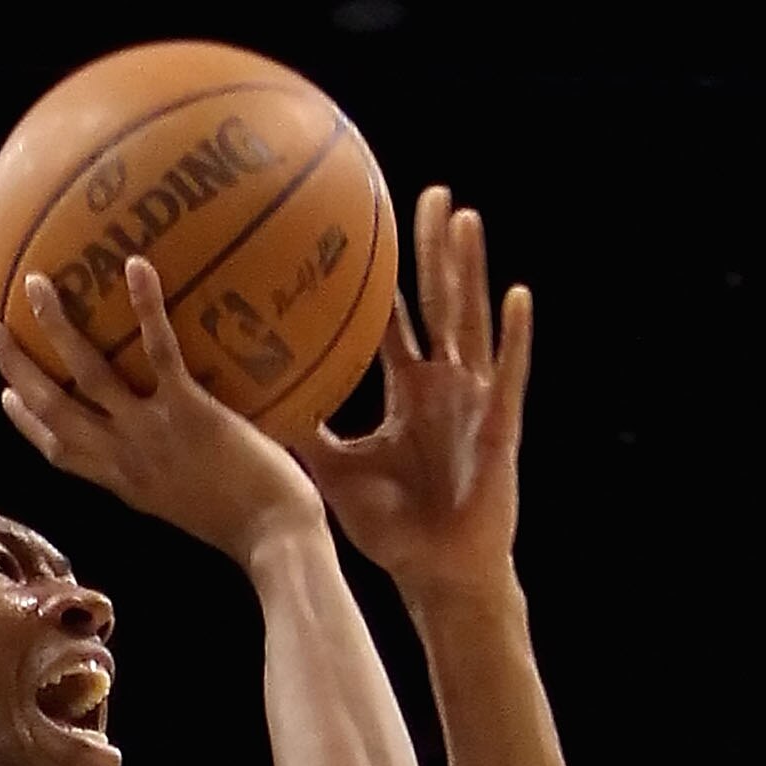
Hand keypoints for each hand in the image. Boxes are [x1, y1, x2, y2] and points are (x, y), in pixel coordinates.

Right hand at [0, 255, 325, 571]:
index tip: (6, 394)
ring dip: (56, 327)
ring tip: (36, 283)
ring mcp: (150, 434)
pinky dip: (145, 308)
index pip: (59, 451)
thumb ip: (175, 475)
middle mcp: (124, 458)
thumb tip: (187, 447)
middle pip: (51, 407)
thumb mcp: (194, 506)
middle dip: (14, 365)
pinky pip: (158, 352)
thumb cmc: (250, 523)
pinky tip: (134, 267)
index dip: (27, 422)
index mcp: (123, 482)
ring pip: (87, 374)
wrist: (273, 537)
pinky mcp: (188, 412)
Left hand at [296, 188, 529, 601]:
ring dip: (470, 271)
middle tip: (426, 193)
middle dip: (434, 249)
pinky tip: (518, 298)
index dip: (386, 276)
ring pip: (471, 321)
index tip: (370, 226)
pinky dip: (514, 336)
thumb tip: (247, 404)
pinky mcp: (499, 424)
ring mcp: (474, 399)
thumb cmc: (392, 529)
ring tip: (464, 219)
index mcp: (409, 389)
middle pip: (438, 301)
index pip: (395, 319)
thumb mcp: (334, 471)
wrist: (438, 572)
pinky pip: (507, 373)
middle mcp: (444, 384)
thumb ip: (302, 431)